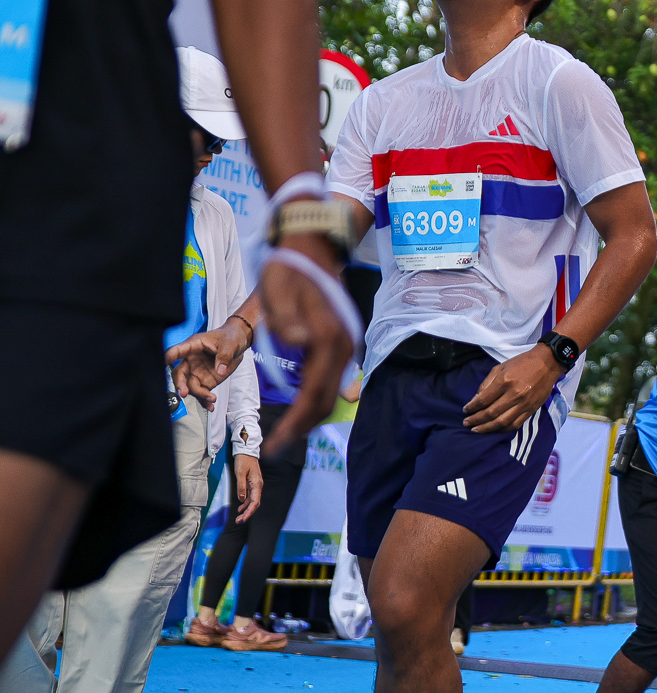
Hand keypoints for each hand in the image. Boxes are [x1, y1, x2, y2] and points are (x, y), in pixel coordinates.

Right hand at [167, 315, 253, 407]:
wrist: (239, 343)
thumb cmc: (230, 337)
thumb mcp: (230, 344)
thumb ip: (224, 356)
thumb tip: (220, 371)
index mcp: (192, 346)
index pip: (175, 352)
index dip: (167, 358)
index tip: (160, 365)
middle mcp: (191, 361)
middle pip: (179, 374)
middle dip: (180, 384)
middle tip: (184, 393)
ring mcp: (197, 372)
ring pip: (190, 386)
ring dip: (199, 395)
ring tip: (211, 398)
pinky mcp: (206, 381)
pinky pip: (202, 393)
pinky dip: (205, 401)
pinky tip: (210, 406)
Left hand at [233, 453, 262, 522]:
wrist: (246, 451)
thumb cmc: (243, 461)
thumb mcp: (239, 473)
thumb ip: (241, 487)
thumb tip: (241, 499)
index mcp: (256, 484)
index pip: (255, 502)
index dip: (249, 512)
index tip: (243, 519)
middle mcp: (258, 486)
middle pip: (255, 503)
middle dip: (248, 513)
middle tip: (239, 521)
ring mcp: (255, 485)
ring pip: (252, 501)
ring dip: (246, 510)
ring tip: (239, 518)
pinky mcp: (252, 484)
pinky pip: (250, 496)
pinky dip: (245, 503)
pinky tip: (240, 508)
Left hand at [258, 233, 357, 455]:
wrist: (313, 246)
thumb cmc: (289, 268)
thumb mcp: (277, 289)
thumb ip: (284, 319)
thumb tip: (294, 341)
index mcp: (327, 340)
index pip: (313, 395)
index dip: (295, 424)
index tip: (277, 443)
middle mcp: (342, 347)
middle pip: (325, 401)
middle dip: (302, 427)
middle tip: (277, 445)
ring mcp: (344, 345)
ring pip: (330, 393)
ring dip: (309, 415)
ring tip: (285, 430)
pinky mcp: (339, 342)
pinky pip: (330, 380)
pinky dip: (314, 398)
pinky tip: (298, 403)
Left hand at [463, 347, 563, 433]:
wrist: (547, 363)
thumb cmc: (522, 363)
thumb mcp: (501, 367)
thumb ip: (487, 383)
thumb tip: (476, 399)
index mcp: (505, 381)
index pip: (483, 399)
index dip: (472, 407)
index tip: (465, 410)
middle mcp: (514, 394)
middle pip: (491, 413)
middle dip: (476, 420)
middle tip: (466, 423)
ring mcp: (524, 404)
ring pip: (502, 422)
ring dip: (487, 428)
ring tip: (477, 430)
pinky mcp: (531, 410)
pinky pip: (515, 424)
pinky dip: (502, 429)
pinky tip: (494, 430)